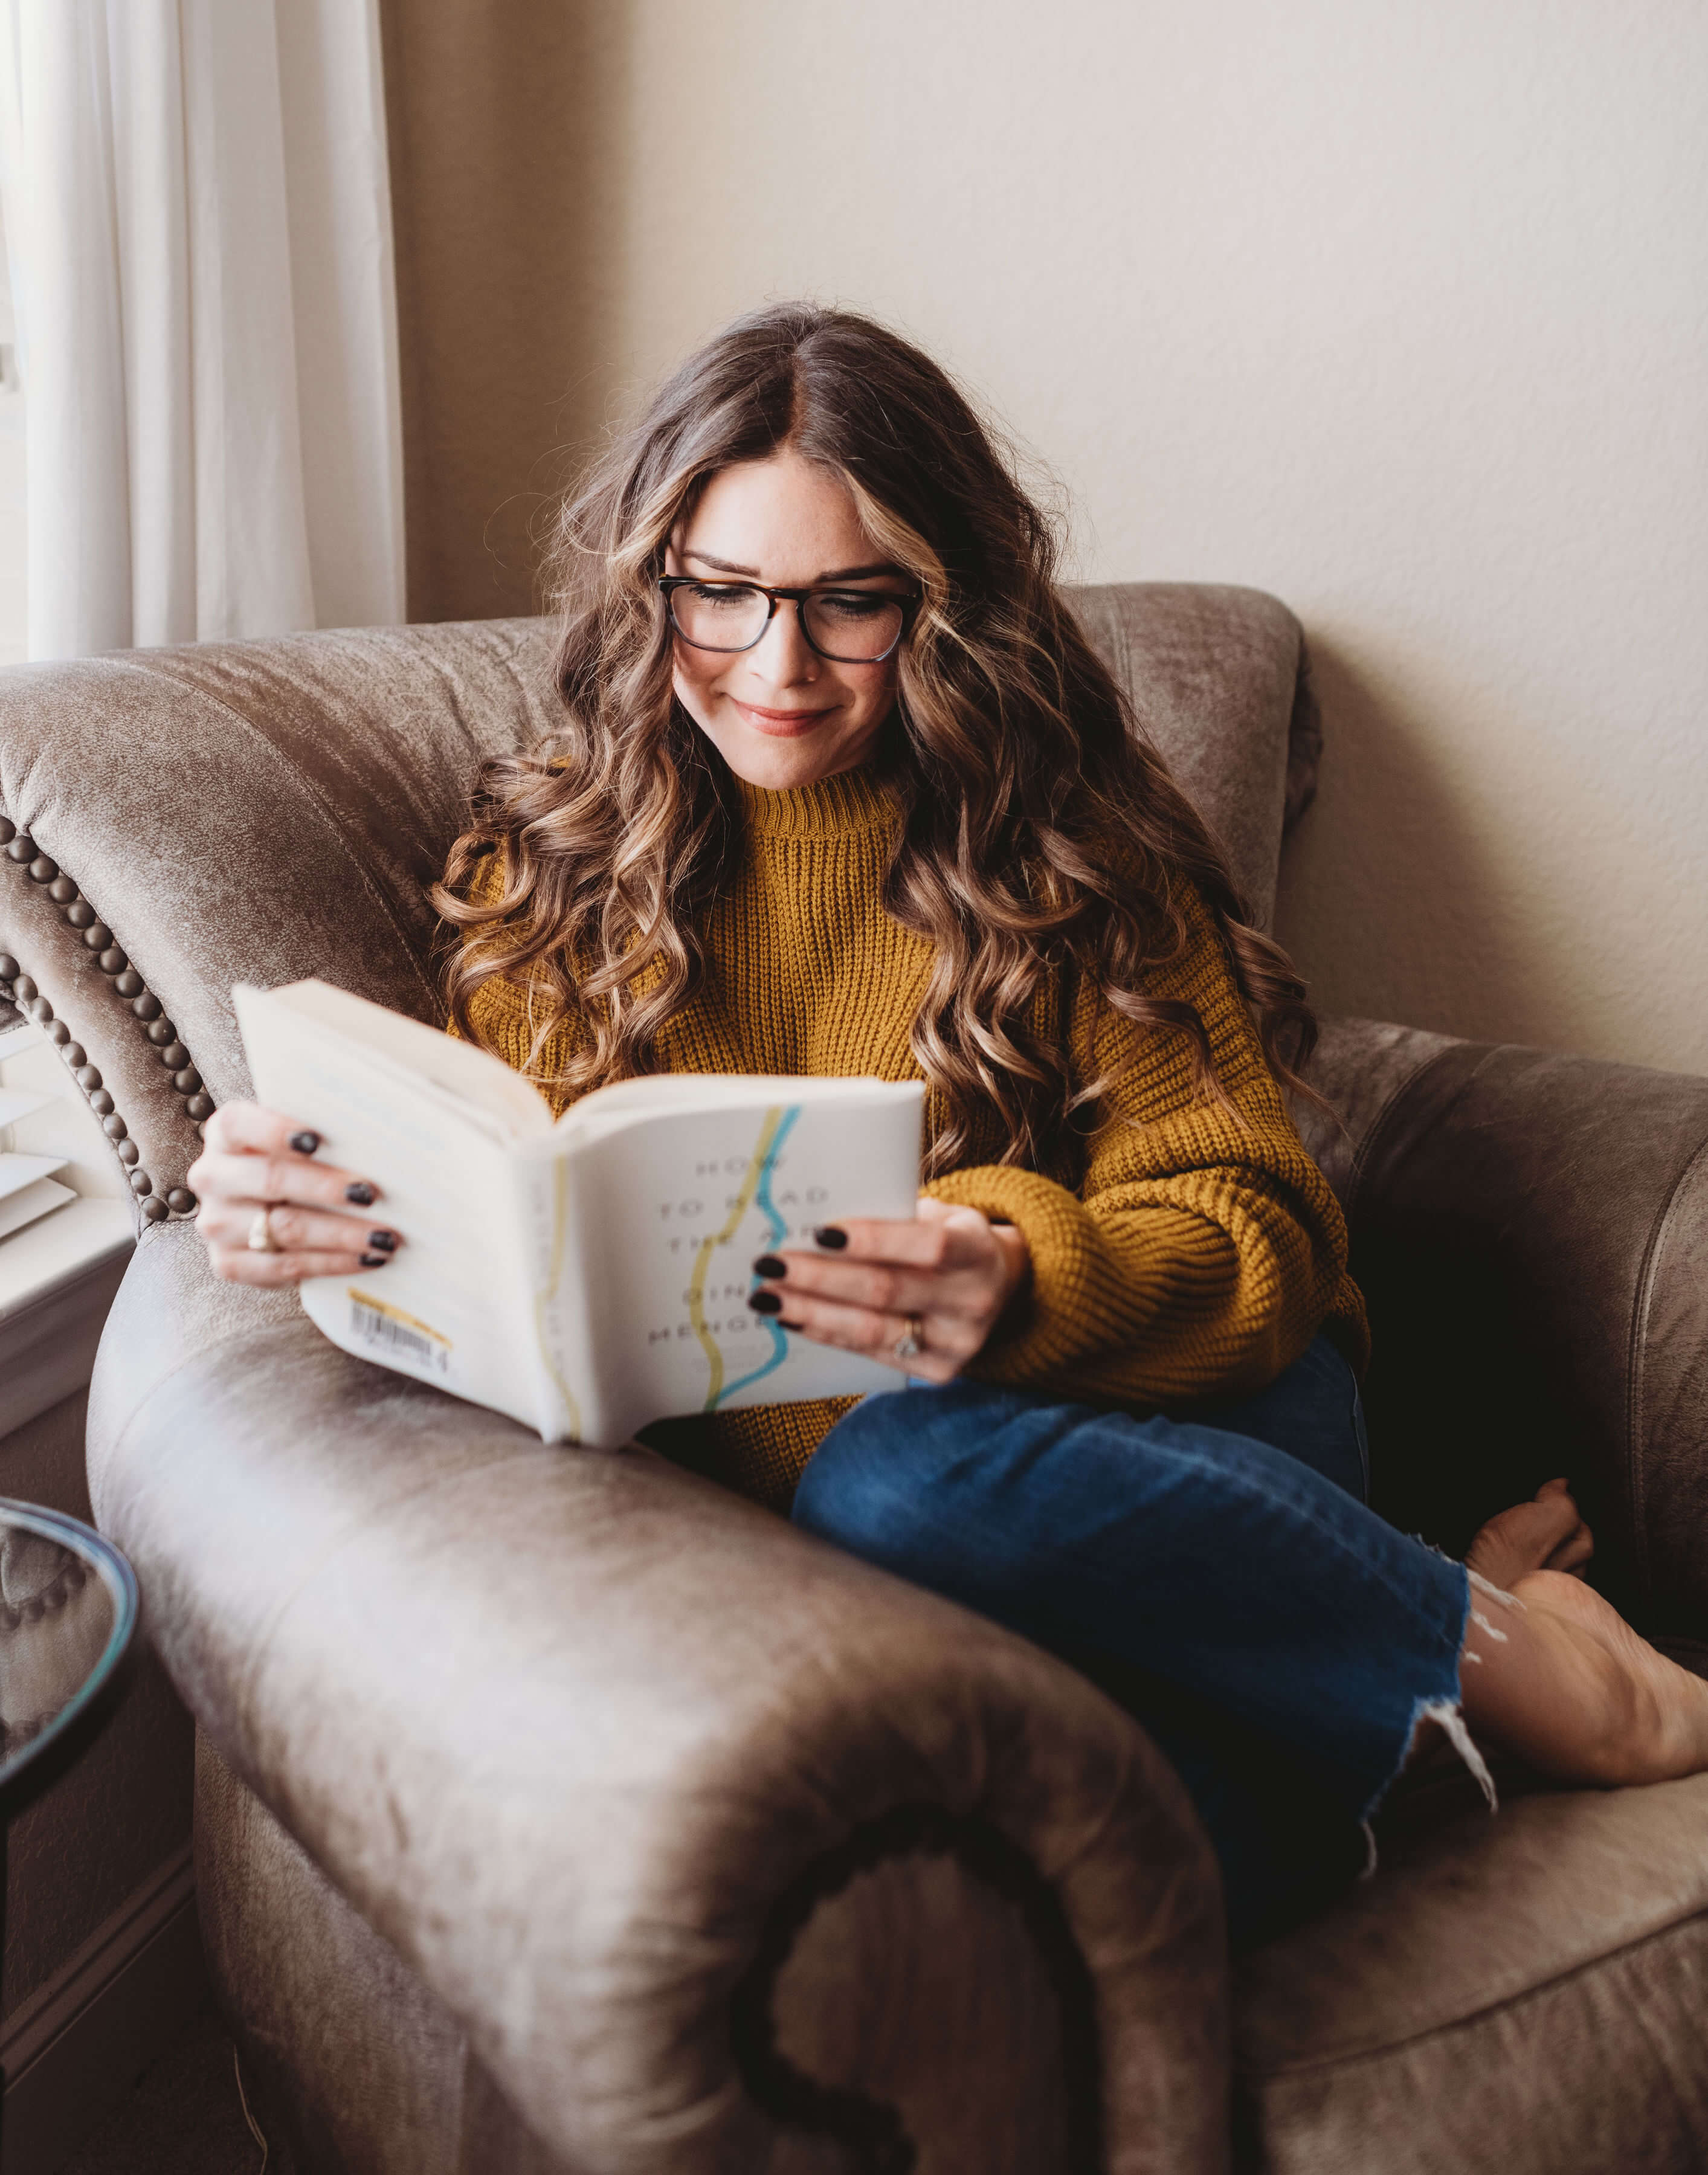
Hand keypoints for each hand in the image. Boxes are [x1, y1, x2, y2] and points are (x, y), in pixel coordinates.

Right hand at [188, 1102, 401, 1286]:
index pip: (239, 1125)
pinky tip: (366, 1258)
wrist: (270, 1206)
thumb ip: (327, 1124)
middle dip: (326, 1187)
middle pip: (270, 1179)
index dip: (276, 1131)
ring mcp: (217, 1223)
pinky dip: (332, 1263)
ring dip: (341, 1233)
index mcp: (225, 1132)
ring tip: (384, 1235)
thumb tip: (383, 1125)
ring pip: (284, 1228)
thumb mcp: (303, 1134)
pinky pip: (286, 1265)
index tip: (317, 1139)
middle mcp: (212, 1175)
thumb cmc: (300, 1160)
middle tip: (371, 1193)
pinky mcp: (230, 1263)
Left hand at [751, 1197, 1030, 1384]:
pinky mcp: (938, 1371)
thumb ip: (892, 1218)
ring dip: (811, 1312)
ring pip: (872, 1330)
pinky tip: (794, 1317)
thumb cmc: (950, 1239)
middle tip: (769, 1265)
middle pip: (887, 1291)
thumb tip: (812, 1221)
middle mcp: (973, 1301)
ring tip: (767, 1297)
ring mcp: (957, 1343)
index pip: (926, 1246)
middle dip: (820, 1278)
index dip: (873, 1239)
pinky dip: (827, 1333)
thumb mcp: (938, 1215)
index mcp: (977, 1250)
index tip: (818, 1231)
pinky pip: (870, 1353)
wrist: (996, 1285)